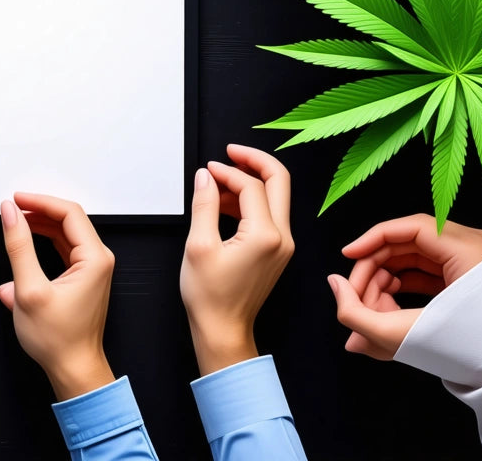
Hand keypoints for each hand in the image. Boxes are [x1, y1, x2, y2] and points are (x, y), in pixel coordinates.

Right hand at [0, 193, 115, 400]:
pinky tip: (26, 240)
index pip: (68, 212)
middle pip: (68, 219)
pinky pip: (65, 248)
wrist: (73, 369)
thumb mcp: (29, 290)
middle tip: (12, 208)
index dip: (39, 201)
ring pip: (66, 233)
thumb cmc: (58, 340)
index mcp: (94, 259)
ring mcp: (92, 269)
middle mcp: (99, 260)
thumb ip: (19, 247)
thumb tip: (10, 215)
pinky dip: (45, 240)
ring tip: (16, 221)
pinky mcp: (83, 277)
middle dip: (39, 210)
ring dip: (40, 224)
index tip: (16, 200)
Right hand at [181, 145, 293, 375]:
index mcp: (265, 235)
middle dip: (254, 161)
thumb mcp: (199, 245)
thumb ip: (205, 204)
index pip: (252, 186)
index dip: (227, 172)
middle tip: (231, 152)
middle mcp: (282, 238)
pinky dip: (250, 201)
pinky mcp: (277, 250)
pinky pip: (269, 214)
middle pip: (279, 181)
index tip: (207, 171)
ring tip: (219, 182)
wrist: (223, 329)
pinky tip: (226, 203)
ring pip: (275, 196)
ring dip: (249, 182)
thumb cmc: (211, 297)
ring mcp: (283, 245)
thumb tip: (205, 177)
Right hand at [329, 214, 481, 359]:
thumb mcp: (405, 335)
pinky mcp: (477, 281)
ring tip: (374, 314)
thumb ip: (357, 313)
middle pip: (409, 243)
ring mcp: (479, 263)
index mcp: (470, 248)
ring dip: (388, 282)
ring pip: (418, 259)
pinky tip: (390, 311)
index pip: (409, 227)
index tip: (345, 258)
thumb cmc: (474, 357)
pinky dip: (407, 289)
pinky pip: (432, 273)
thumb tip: (334, 284)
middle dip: (375, 270)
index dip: (370, 240)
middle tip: (356, 299)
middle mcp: (477, 247)